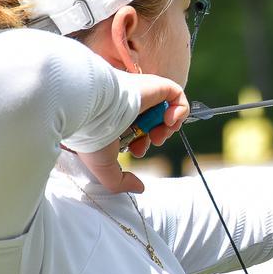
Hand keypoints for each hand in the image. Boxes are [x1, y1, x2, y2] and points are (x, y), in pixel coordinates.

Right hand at [76, 74, 188, 193]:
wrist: (92, 111)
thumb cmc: (92, 137)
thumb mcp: (104, 167)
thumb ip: (120, 181)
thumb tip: (140, 187)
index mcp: (115, 118)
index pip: (137, 129)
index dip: (142, 143)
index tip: (136, 151)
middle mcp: (130, 104)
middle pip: (153, 121)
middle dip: (155, 137)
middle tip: (148, 143)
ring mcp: (143, 93)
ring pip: (166, 109)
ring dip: (168, 127)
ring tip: (159, 134)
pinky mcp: (156, 85)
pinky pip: (177, 95)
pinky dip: (180, 111)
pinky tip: (168, 121)